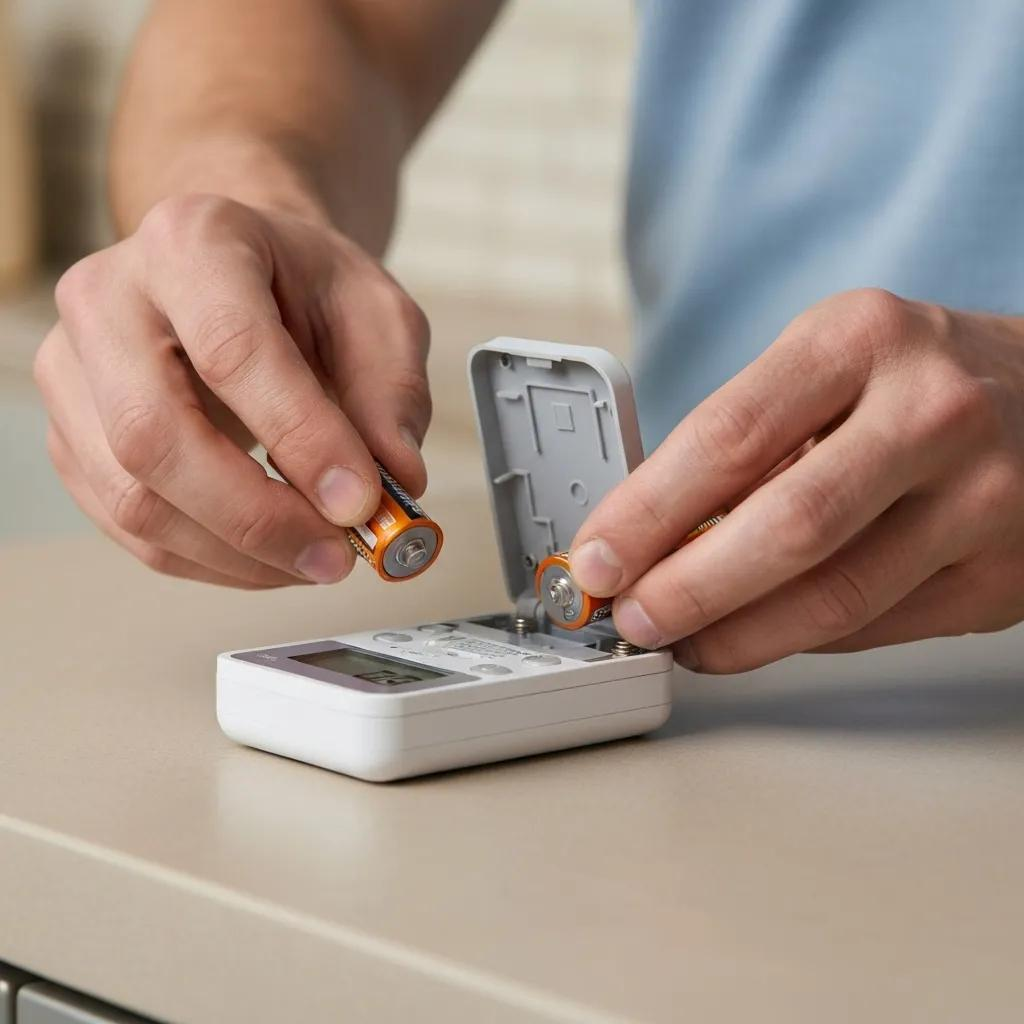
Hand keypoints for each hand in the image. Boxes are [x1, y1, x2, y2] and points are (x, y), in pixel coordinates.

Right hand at [34, 194, 430, 587]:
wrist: (241, 277)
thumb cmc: (307, 290)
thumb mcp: (377, 315)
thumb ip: (392, 394)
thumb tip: (397, 483)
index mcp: (192, 241)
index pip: (231, 349)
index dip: (299, 437)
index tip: (361, 501)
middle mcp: (107, 299)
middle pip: (154, 434)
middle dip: (257, 518)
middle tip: (338, 554)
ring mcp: (72, 371)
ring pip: (134, 497)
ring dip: (237, 554)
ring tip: (316, 558)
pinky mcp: (68, 435)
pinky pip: (129, 528)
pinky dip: (210, 561)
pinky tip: (271, 557)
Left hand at [569, 289, 1023, 671]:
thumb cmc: (915, 381)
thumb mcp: (828, 365)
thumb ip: (747, 443)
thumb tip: (646, 534)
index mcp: (861, 340)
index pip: (728, 436)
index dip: (647, 512)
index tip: (597, 557)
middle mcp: (931, 412)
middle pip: (784, 527)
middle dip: (686, 589)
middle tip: (632, 618)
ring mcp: (982, 498)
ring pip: (833, 598)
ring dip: (736, 635)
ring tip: (683, 640)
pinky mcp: (999, 576)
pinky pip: (873, 628)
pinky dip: (797, 640)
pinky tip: (756, 634)